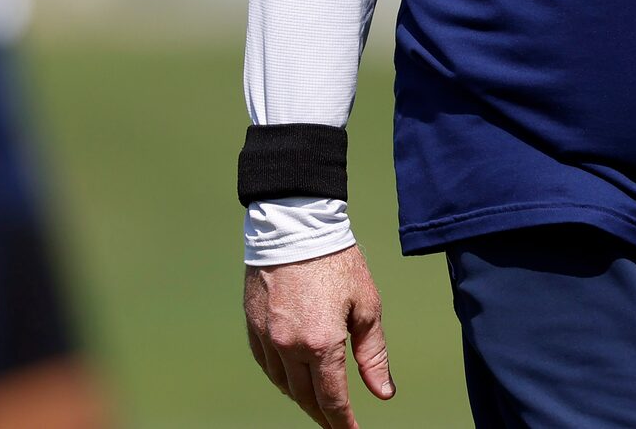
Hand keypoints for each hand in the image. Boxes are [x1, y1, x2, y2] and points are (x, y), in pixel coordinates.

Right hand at [245, 245, 393, 427]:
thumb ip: (373, 353)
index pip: (332, 398)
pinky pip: (266, 365)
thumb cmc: (337, 260)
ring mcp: (267, 338)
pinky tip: (292, 378)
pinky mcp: (253, 326)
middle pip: (306, 397)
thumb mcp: (366, 305)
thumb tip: (382, 392)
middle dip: (323, 415)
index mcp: (321, 343)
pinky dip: (281, 377)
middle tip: (336, 424)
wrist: (295, 226)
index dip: (342, 422)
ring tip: (318, 403)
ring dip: (302, 398)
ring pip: (284, 384)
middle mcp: (289, 346)